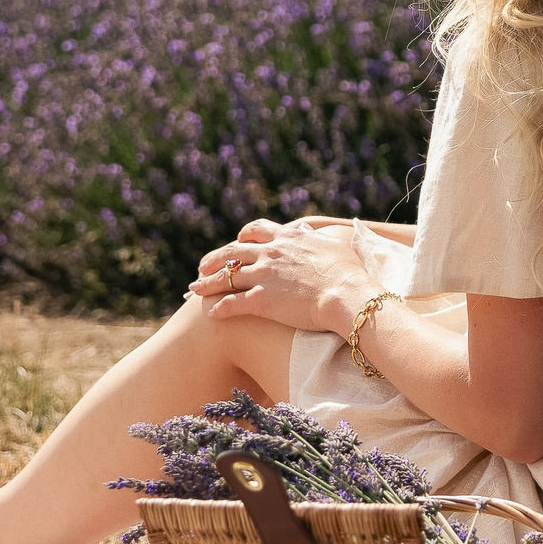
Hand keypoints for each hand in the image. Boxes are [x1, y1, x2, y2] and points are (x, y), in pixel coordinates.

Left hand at [188, 218, 376, 334]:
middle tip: (202, 265)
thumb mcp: (334, 244)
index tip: (237, 240)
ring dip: (208, 283)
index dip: (244, 235)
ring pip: (227, 277)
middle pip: (233, 252)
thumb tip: (308, 229)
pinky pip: (233, 304)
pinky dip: (220, 308)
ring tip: (194, 289)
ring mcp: (263, 276)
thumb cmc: (348, 272)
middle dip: (215, 258)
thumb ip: (317, 236)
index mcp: (287, 238)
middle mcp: (270, 253)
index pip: (257, 230)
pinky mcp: (261, 300)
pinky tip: (212, 314)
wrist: (347, 294)